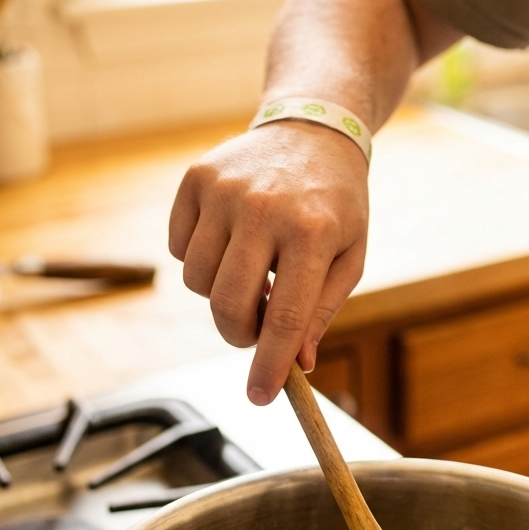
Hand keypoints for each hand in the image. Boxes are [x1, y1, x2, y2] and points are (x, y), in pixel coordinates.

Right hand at [169, 120, 368, 403]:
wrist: (312, 132)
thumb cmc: (335, 206)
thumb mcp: (349, 257)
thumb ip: (321, 311)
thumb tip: (296, 364)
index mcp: (313, 232)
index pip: (284, 315)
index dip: (269, 363)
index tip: (260, 397)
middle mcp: (265, 208)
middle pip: (228, 304)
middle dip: (238, 333)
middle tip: (255, 329)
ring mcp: (225, 190)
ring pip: (197, 281)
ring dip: (219, 294)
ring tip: (251, 272)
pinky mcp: (195, 179)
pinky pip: (179, 249)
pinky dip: (201, 259)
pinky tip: (231, 240)